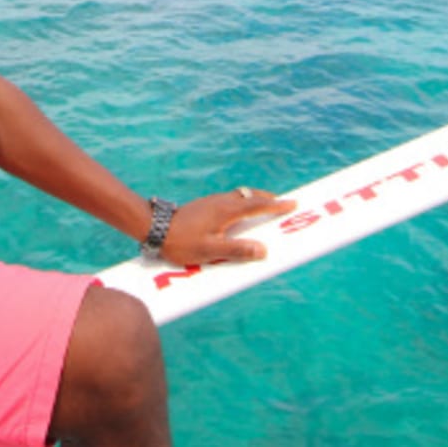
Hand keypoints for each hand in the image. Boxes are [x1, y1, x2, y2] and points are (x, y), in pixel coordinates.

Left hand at [159, 187, 295, 264]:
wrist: (154, 228)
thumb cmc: (181, 241)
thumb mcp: (211, 250)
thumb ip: (237, 250)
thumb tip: (263, 250)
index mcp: (227, 211)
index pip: (258, 205)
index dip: (276, 205)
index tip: (292, 204)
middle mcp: (222, 202)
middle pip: (251, 196)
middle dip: (268, 199)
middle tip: (282, 203)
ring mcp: (212, 202)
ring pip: (240, 196)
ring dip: (254, 200)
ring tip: (263, 207)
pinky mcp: (204, 205)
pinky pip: (230, 200)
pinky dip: (242, 203)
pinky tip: (238, 214)